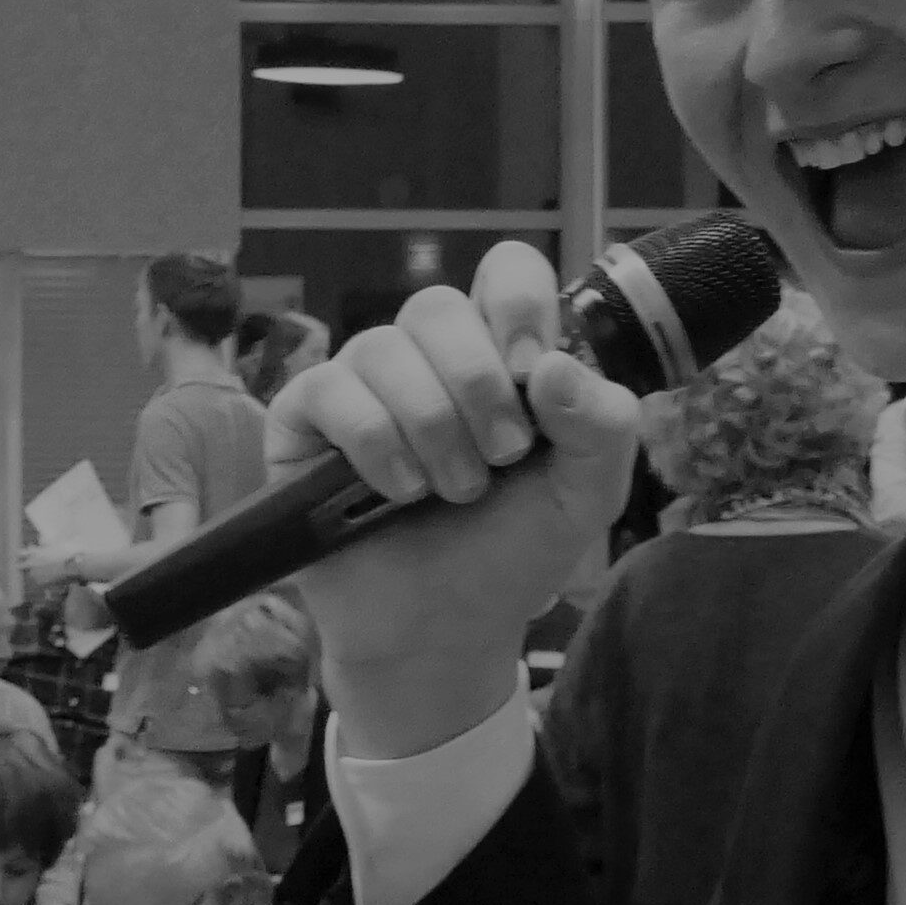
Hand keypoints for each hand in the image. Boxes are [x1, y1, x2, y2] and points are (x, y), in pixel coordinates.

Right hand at [269, 241, 643, 758]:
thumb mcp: (586, 494)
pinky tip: (396, 493)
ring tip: (451, 493)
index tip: (533, 374)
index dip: (517, 304)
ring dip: (430, 428)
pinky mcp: (304, 423)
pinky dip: (373, 443)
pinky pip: (328, 391)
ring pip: (382, 349)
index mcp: (497, 354)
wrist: (445, 633)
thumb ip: (601, 425)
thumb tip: (553, 365)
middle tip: (500, 458)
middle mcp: (425, 358)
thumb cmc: (511, 554)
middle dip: (477, 386)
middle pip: (436, 306)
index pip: (503, 271)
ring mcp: (361, 386)